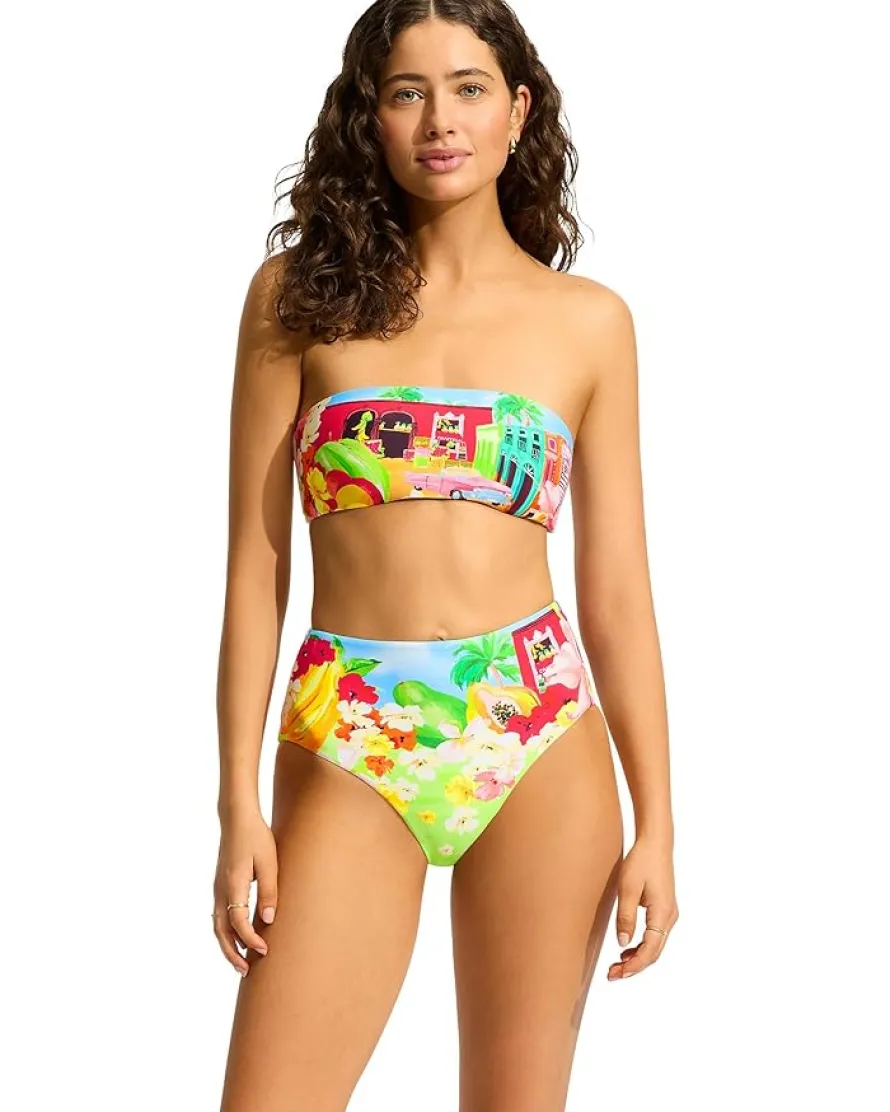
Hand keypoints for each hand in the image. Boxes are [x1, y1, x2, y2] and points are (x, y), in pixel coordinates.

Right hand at [212, 808, 278, 975]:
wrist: (237, 819)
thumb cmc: (256, 838)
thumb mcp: (269, 862)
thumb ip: (268, 891)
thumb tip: (268, 921)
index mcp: (233, 884)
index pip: (238, 921)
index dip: (250, 939)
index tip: (264, 950)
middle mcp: (220, 890)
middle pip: (221, 931)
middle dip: (232, 953)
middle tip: (247, 971)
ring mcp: (217, 889)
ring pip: (218, 926)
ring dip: (227, 946)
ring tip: (241, 962)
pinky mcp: (220, 887)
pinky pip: (219, 916)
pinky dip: (226, 932)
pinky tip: (238, 938)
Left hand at [607, 832, 677, 980]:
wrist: (655, 843)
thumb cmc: (641, 862)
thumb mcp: (628, 888)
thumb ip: (626, 916)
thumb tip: (622, 943)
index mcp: (662, 914)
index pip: (650, 950)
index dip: (634, 965)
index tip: (617, 974)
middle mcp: (669, 917)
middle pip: (654, 952)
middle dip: (634, 966)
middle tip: (612, 975)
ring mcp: (668, 914)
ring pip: (655, 945)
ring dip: (637, 957)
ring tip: (616, 965)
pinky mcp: (663, 909)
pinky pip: (655, 935)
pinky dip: (641, 946)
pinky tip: (626, 949)